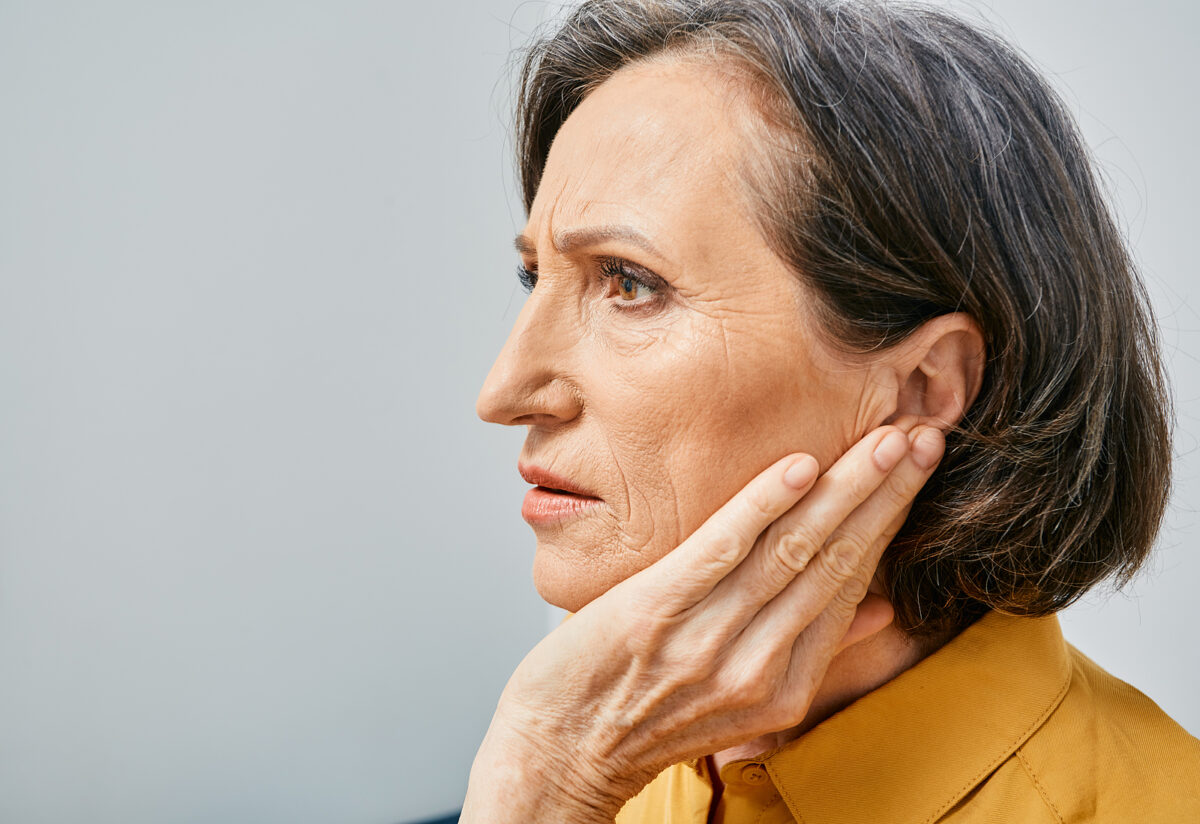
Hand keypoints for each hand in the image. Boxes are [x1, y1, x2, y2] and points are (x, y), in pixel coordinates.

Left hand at [460, 423, 945, 823]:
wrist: (561, 748)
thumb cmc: (646, 712)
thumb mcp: (741, 702)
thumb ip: (811, 652)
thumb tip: (878, 610)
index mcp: (783, 687)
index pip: (851, 587)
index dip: (888, 523)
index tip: (915, 469)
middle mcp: (755, 669)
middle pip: (836, 562)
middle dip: (884, 494)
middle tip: (922, 435)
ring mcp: (706, 641)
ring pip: (792, 551)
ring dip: (845, 489)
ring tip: (884, 439)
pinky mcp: (654, 612)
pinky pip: (720, 551)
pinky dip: (762, 507)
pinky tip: (799, 467)